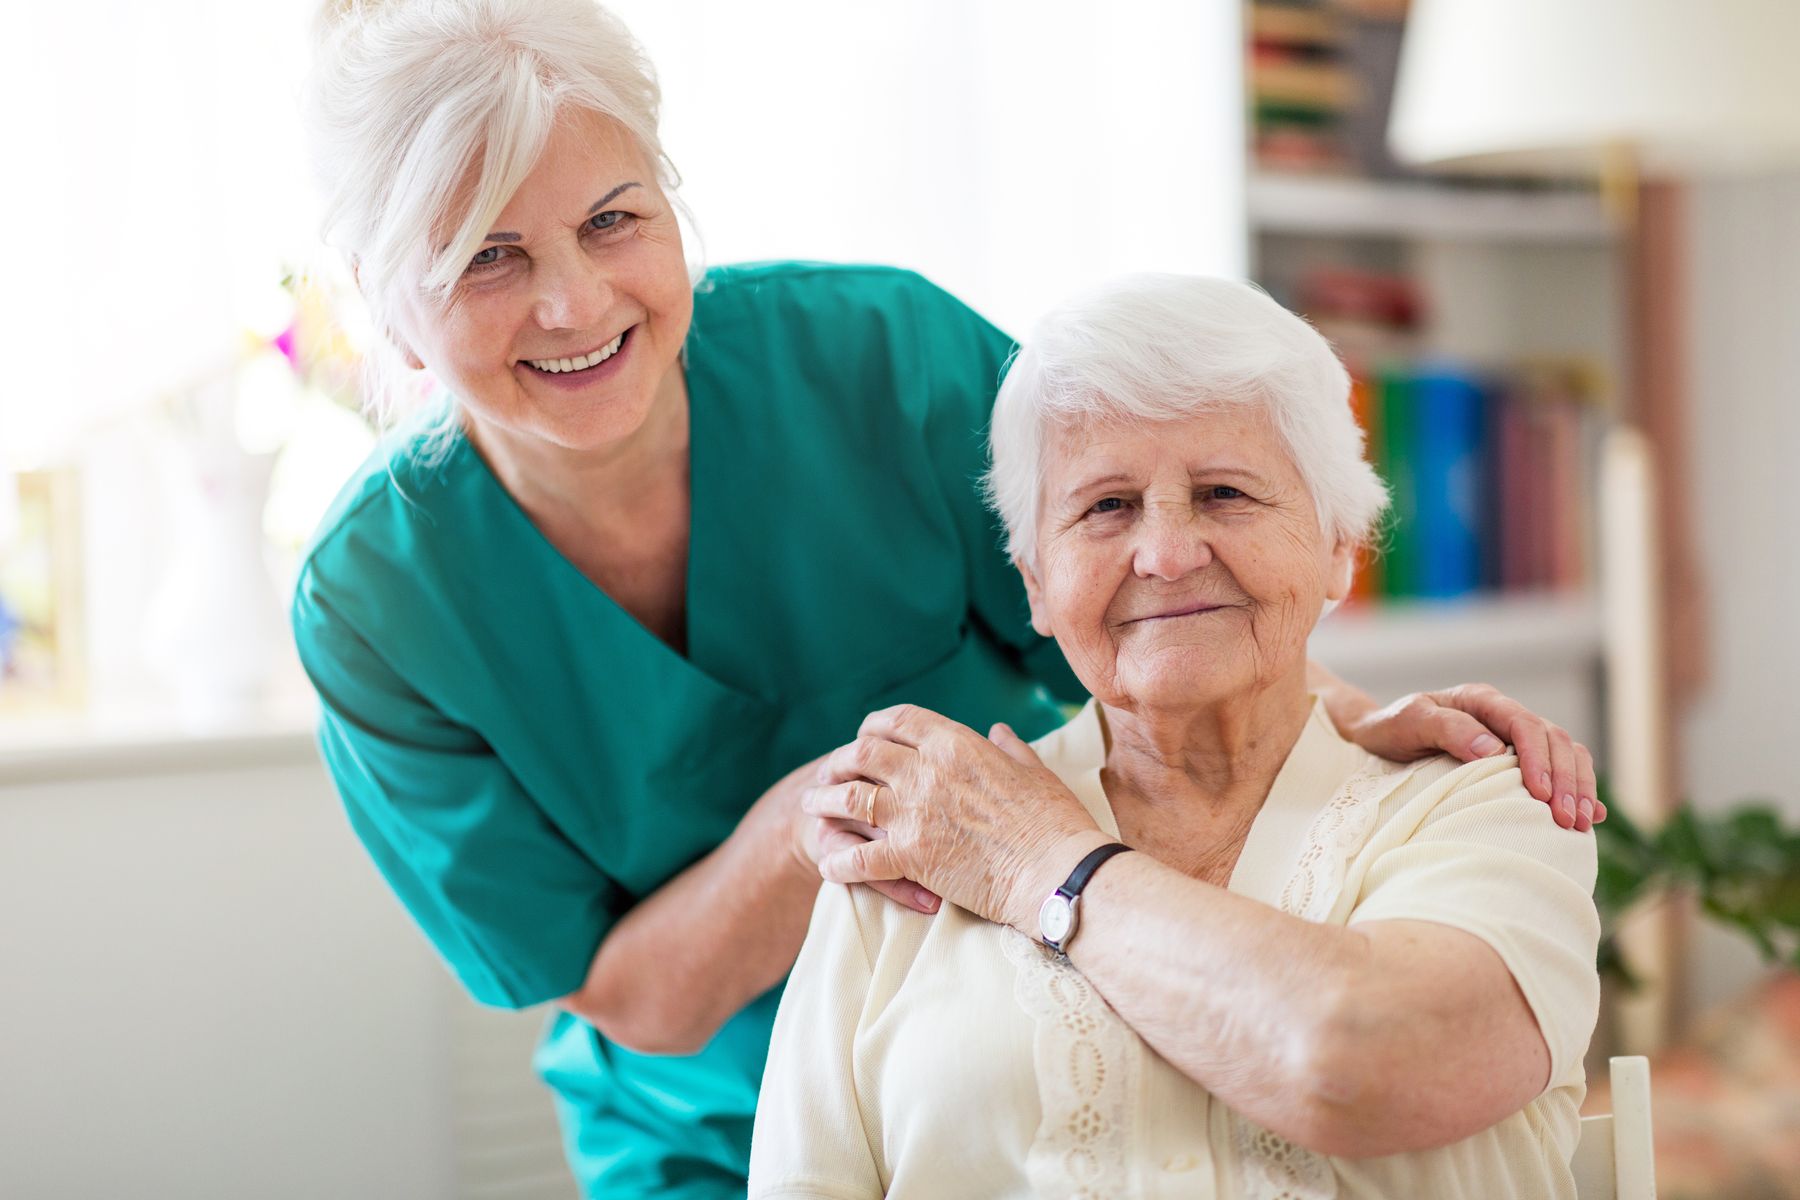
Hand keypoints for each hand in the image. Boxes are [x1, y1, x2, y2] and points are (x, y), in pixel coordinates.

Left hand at [801, 704, 1102, 929]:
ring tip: (812, 807)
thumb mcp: (1034, 770)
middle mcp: (928, 771)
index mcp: (957, 744)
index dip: (874, 726)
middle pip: (863, 754)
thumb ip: (1010, 748)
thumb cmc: (1054, 821)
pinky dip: (838, 860)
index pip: (899, 719)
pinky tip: (828, 865)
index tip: (864, 736)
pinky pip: (859, 857)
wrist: (1057, 871)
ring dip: (825, 802)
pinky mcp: (911, 856)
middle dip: (840, 761)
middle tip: (828, 773)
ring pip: (850, 799)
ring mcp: (915, 813)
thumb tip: (999, 732)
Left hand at [1343, 684, 1603, 831]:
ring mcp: (1514, 737)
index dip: (1539, 758)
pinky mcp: (1517, 761)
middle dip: (1566, 781)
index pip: (1525, 725)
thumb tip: (1494, 749)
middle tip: (1566, 820)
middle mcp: (1504, 716)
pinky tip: (1594, 816)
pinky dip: (1579, 790)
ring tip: (1579, 823)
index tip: (1541, 793)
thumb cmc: (1390, 727)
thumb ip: (1448, 729)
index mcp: (1481, 700)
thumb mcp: (1410, 722)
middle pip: (1554, 741)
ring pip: (1565, 755)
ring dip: (1578, 788)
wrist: (1377, 735)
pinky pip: (1560, 770)